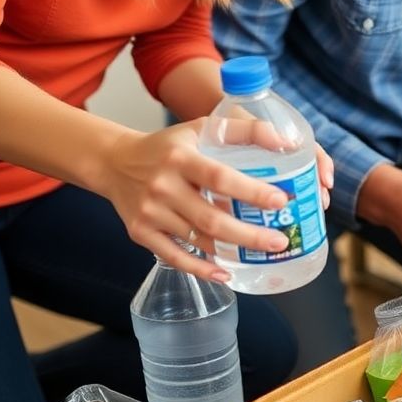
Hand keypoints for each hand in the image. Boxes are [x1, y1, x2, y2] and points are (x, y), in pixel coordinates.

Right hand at [99, 119, 302, 281]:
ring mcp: (150, 212)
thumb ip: (244, 130)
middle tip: (280, 241)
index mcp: (180, 158)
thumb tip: (287, 142)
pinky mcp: (140, 232)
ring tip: (264, 253)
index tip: (280, 201)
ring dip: (233, 252)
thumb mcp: (200, 128)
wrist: (114, 162)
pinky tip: (225, 273)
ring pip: (198, 240)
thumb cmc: (167, 147)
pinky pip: (174, 257)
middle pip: (212, 219)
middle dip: (250, 234)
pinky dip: (201, 269)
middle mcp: (163, 186)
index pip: (220, 178)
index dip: (251, 192)